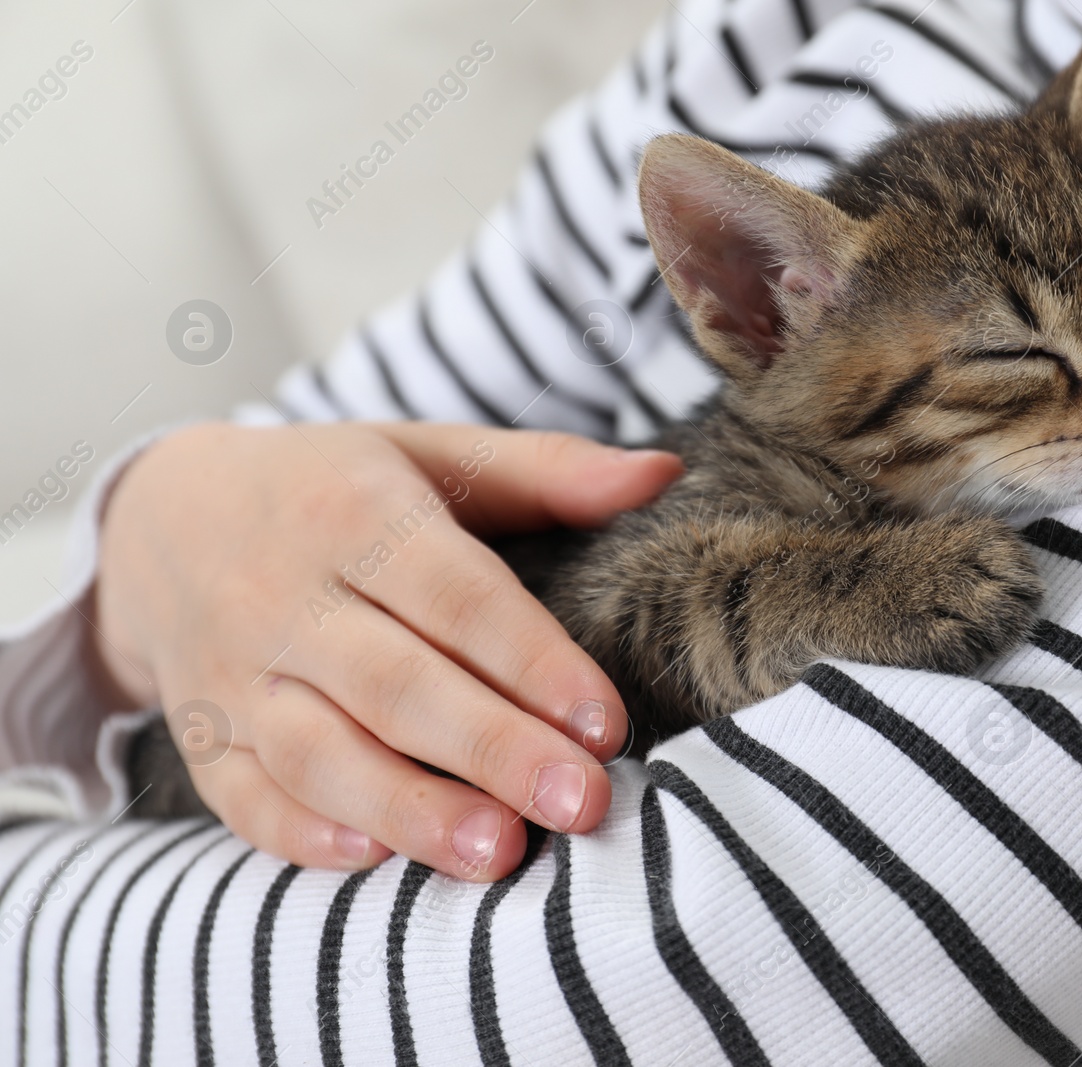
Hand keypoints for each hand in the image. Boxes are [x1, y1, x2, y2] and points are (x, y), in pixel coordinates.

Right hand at [92, 421, 682, 880]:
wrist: (168, 515)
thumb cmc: (336, 488)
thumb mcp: (433, 453)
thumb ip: (547, 470)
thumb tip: (665, 473)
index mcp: (357, 514)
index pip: (456, 597)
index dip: (533, 661)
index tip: (606, 722)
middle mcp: (287, 596)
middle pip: (396, 683)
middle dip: (493, 748)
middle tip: (580, 802)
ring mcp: (236, 673)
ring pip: (318, 751)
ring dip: (407, 807)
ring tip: (499, 851)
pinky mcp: (203, 734)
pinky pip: (242, 795)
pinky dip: (300, 834)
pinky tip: (374, 860)